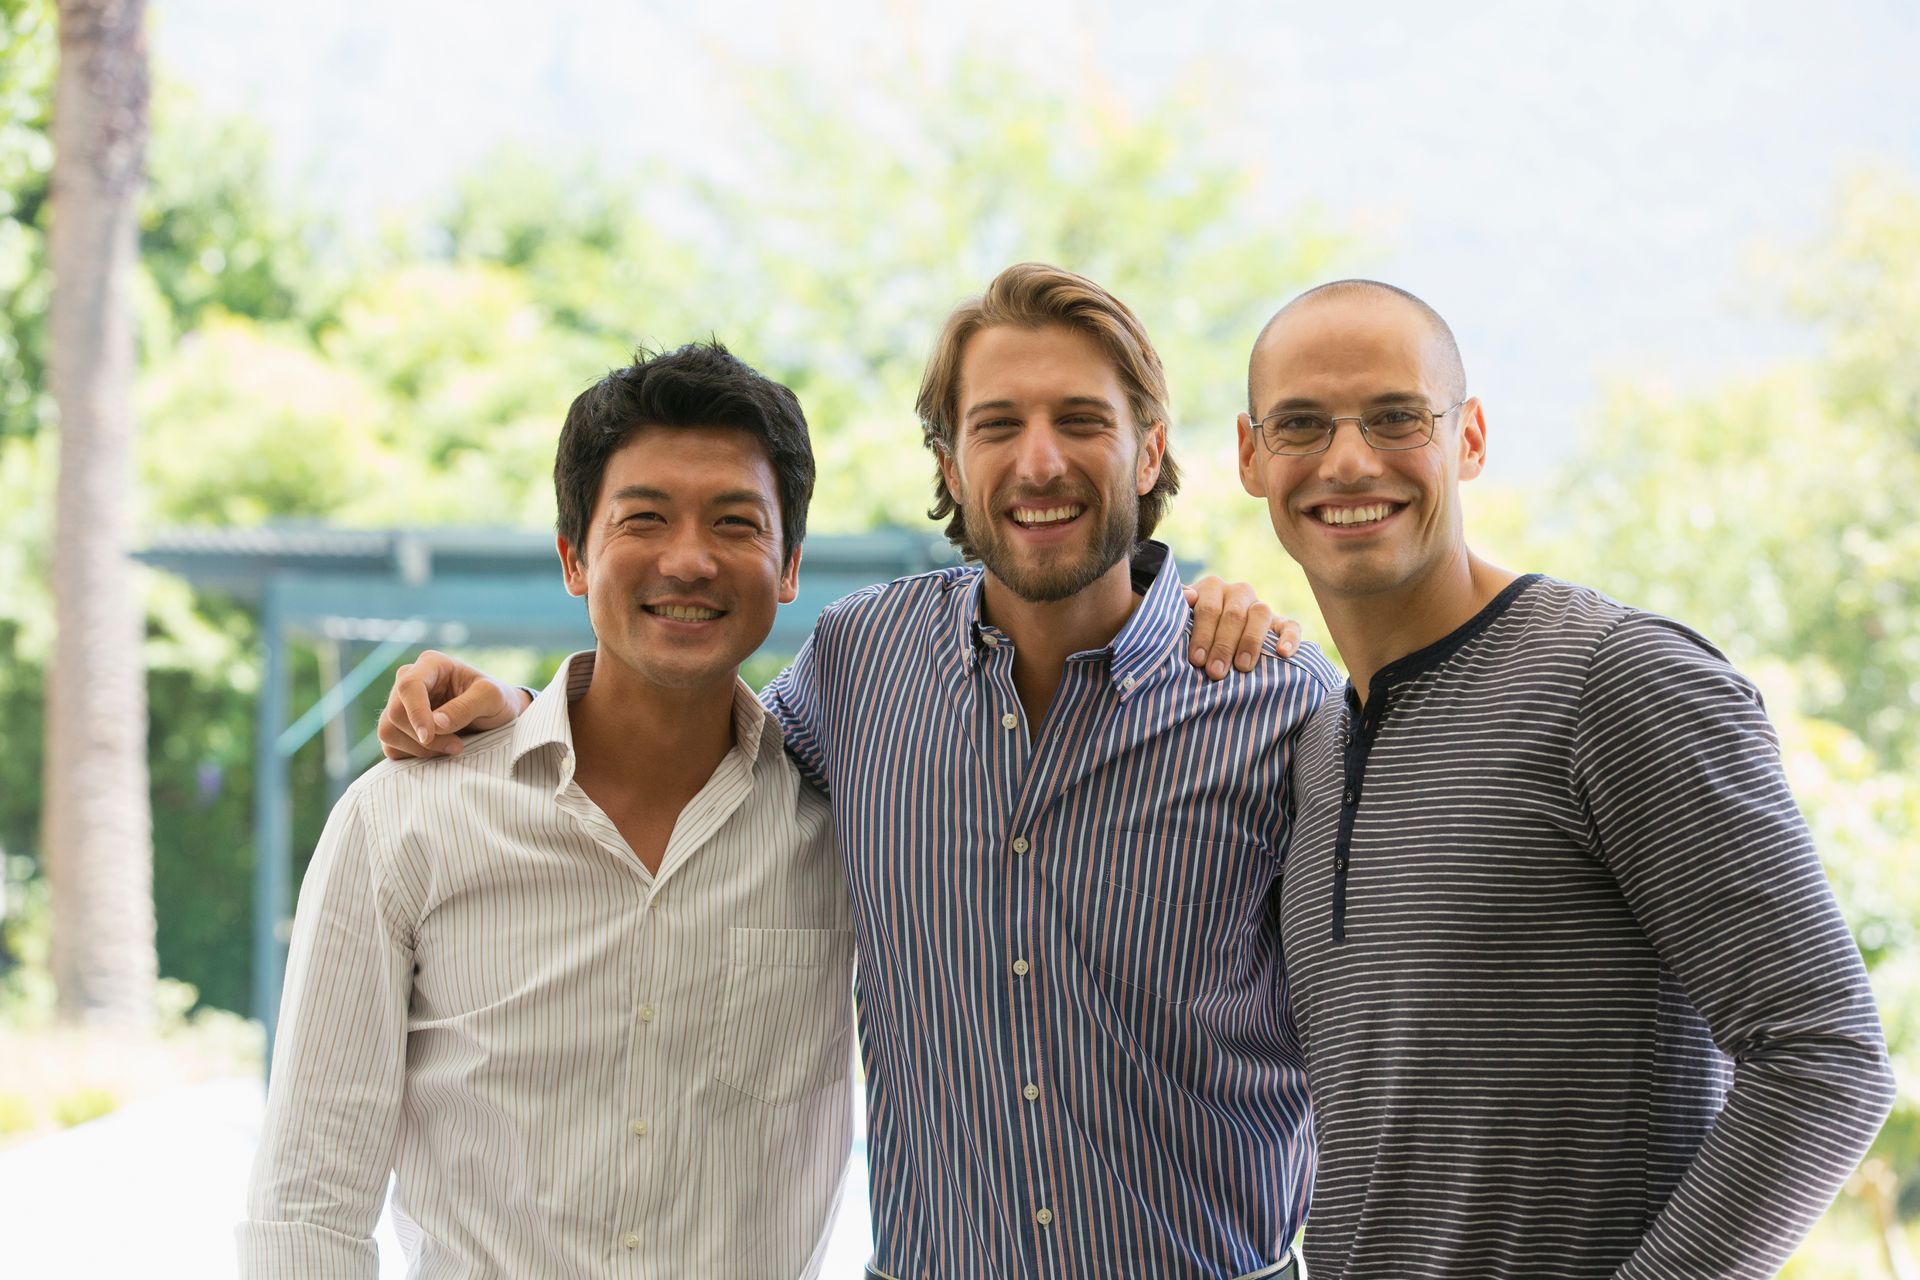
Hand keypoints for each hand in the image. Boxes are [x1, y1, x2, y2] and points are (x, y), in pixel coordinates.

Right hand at [375, 650, 530, 759]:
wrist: (498, 716)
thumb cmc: (497, 700)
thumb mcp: (492, 698)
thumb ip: (466, 707)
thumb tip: (436, 724)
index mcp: (431, 664)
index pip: (409, 686)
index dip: (416, 713)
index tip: (429, 736)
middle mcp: (410, 680)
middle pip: (395, 713)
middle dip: (425, 737)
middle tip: (457, 746)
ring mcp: (401, 704)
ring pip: (388, 731)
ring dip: (419, 749)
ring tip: (452, 748)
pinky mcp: (399, 727)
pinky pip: (391, 747)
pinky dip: (413, 756)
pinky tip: (439, 752)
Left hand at [1182, 577, 1301, 679]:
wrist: (1218, 637)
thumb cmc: (1192, 632)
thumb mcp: (1180, 618)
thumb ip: (1177, 606)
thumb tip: (1187, 596)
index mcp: (1211, 588)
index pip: (1208, 607)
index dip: (1203, 634)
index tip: (1197, 660)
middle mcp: (1237, 593)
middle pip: (1234, 614)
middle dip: (1223, 645)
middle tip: (1215, 672)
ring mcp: (1260, 606)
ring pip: (1260, 614)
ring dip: (1250, 641)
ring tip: (1242, 667)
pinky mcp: (1281, 623)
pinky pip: (1291, 625)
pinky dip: (1289, 638)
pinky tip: (1283, 654)